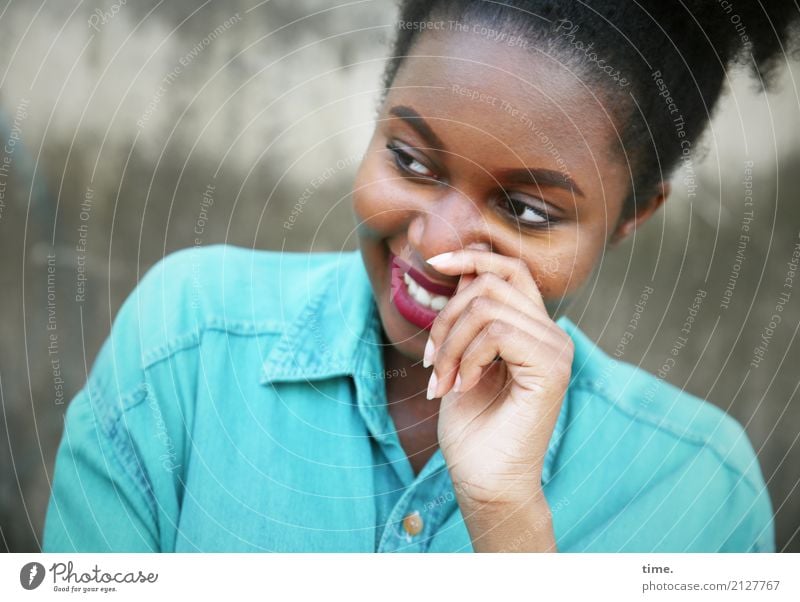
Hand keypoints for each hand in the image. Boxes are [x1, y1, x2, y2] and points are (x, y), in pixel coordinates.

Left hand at [424, 249, 573, 508]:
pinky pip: (497, 334)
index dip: (472, 257)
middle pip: (490, 283)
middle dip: (446, 318)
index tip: (435, 263)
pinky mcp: (551, 368)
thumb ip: (468, 317)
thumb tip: (461, 271)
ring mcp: (556, 348)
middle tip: (431, 362)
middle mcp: (551, 333)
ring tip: (442, 381)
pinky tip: (463, 388)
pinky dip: (467, 358)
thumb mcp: (461, 358)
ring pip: (486, 307)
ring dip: (449, 344)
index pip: (510, 269)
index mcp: (533, 328)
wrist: (485, 480)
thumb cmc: (472, 426)